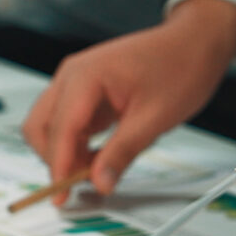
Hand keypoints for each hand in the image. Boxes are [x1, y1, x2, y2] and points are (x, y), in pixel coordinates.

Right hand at [22, 0, 235, 203]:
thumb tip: (100, 181)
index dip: (58, 165)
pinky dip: (75, 143)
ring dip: (64, 152)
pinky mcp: (84, 91)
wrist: (195, 41)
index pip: (60, 129)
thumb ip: (123, 152)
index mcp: (86, 76)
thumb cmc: (181, 65)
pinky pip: (67, 122)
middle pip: (40, 126)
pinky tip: (97, 156)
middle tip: (78, 184)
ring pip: (49, 126)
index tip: (62, 194)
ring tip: (92, 172)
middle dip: (54, 158)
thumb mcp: (155, 117)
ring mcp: (76, 81)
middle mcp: (72, 75)